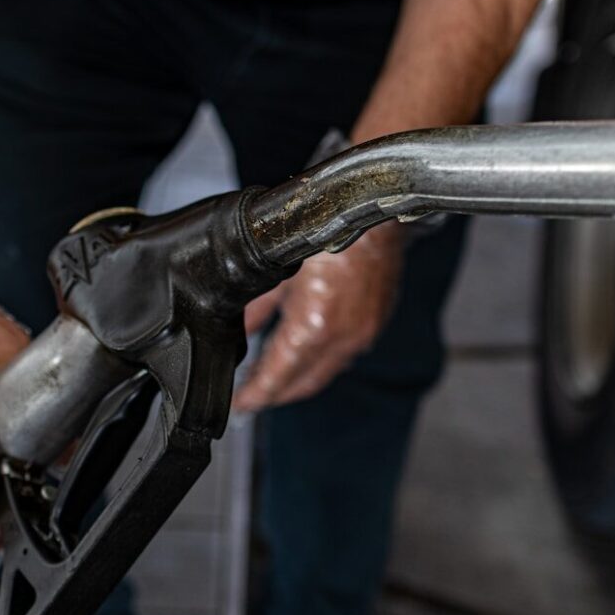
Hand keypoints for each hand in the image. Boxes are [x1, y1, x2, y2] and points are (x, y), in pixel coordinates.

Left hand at [232, 224, 403, 411]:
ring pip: (325, 370)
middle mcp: (343, 338)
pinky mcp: (374, 322)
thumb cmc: (325, 231)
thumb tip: (240, 330)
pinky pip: (345, 353)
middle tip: (253, 396)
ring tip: (274, 378)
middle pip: (304, 383)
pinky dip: (322, 359)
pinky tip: (306, 353)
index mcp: (314, 326)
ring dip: (300, 378)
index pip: (279, 376)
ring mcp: (363, 333)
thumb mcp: (278, 273)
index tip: (242, 405)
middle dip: (277, 393)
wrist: (371, 208)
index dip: (257, 395)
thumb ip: (256, 308)